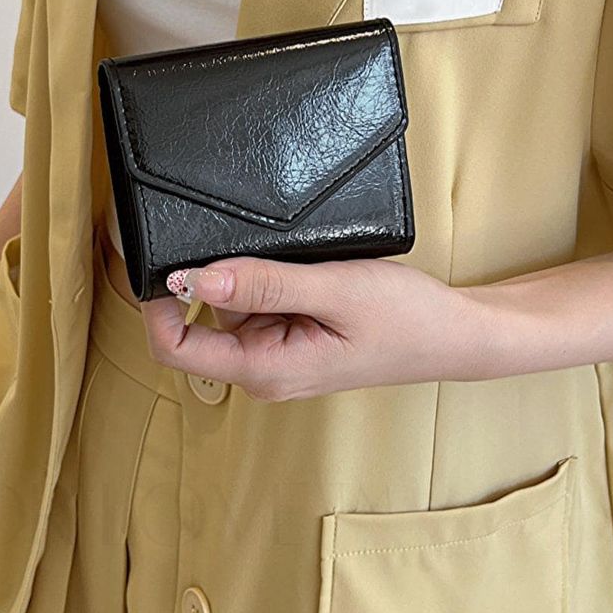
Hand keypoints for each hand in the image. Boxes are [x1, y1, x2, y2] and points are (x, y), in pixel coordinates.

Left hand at [139, 256, 492, 399]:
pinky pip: (254, 304)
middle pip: (194, 325)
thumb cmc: (406, 319)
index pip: (174, 347)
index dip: (158, 302)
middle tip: (242, 241)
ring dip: (243, 277)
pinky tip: (304, 269)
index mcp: (265, 370)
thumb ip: (263, 285)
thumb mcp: (335, 290)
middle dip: (206, 281)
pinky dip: (266, 280)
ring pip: (226, 308)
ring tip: (296, 260)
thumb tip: (194, 279)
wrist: (455, 334)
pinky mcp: (288, 338)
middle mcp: (261, 370)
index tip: (164, 254)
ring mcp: (274, 355)